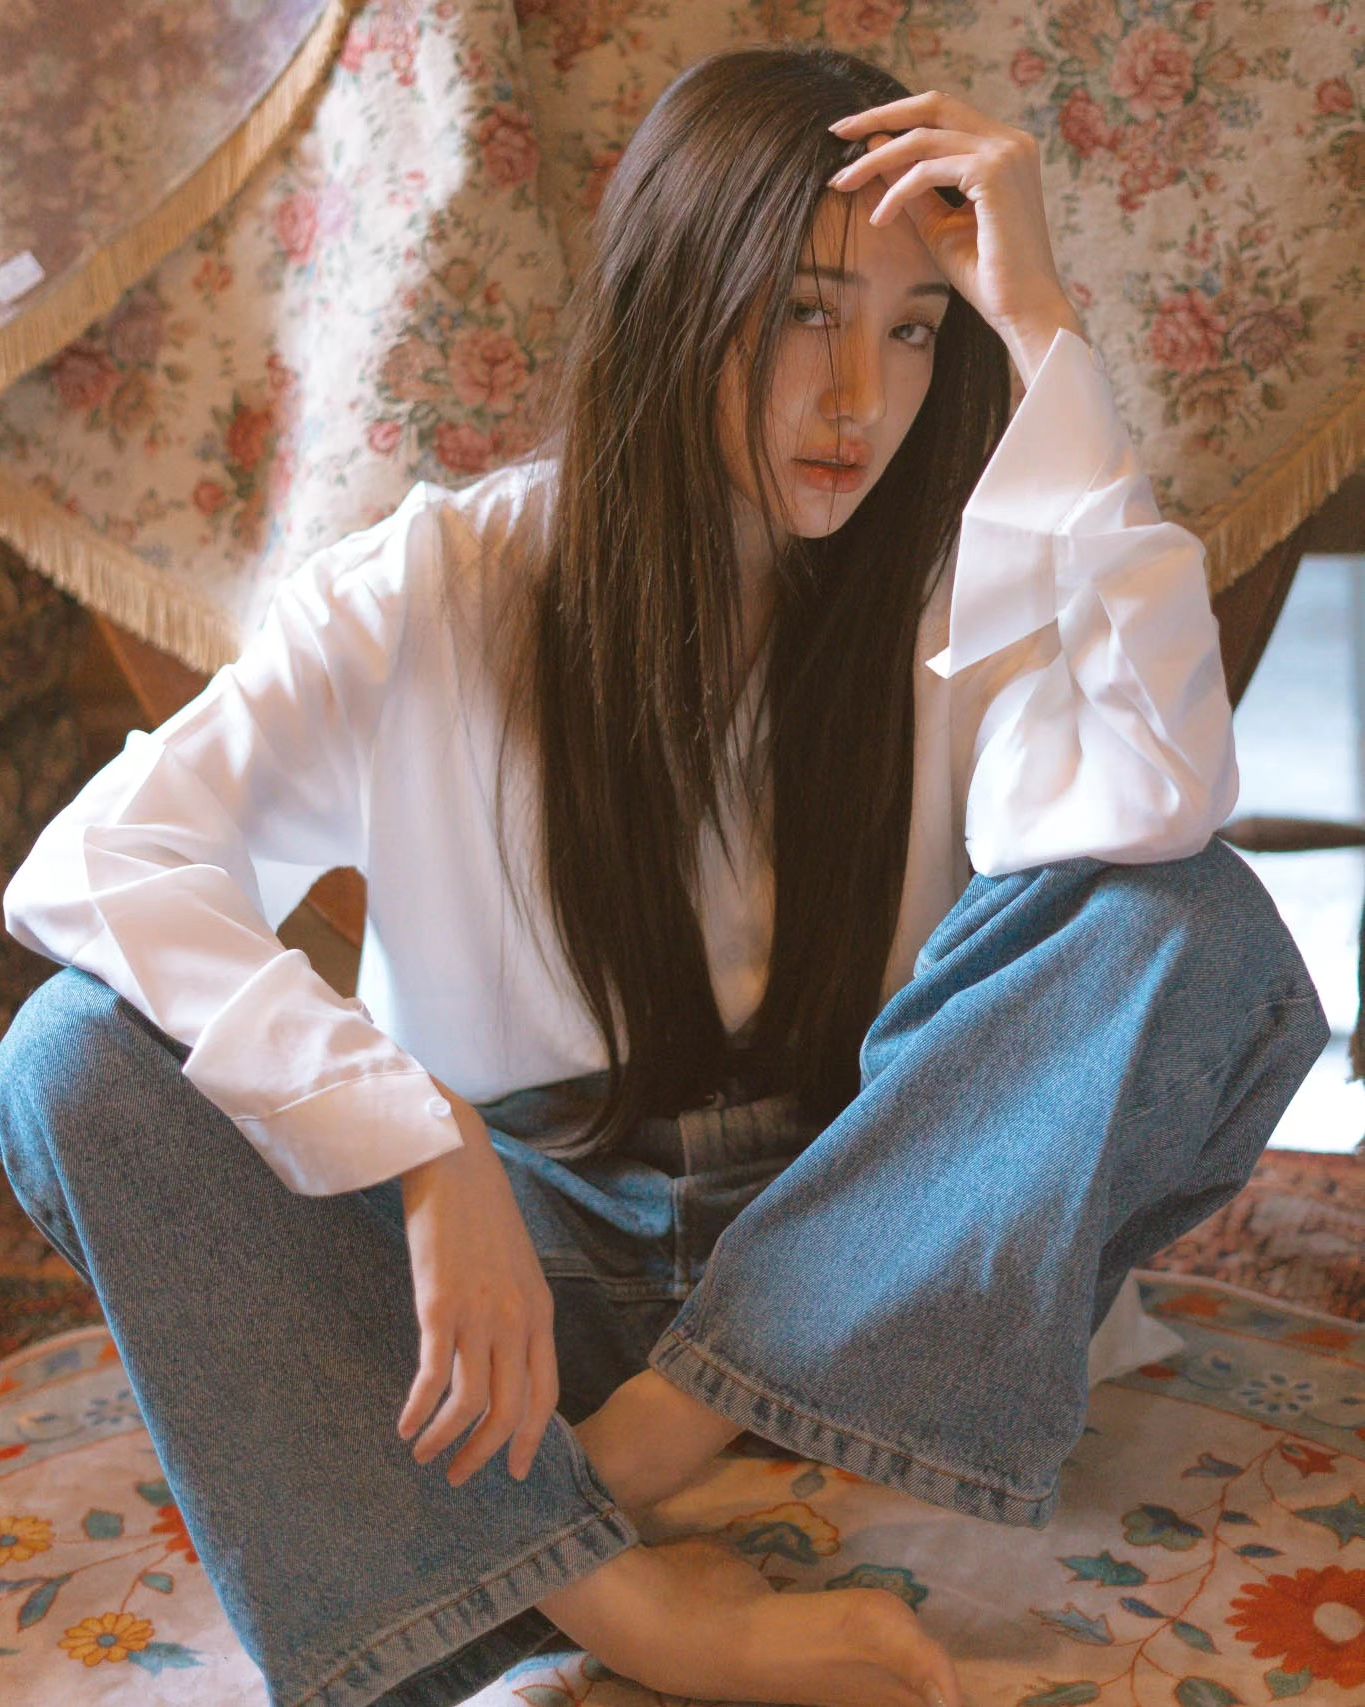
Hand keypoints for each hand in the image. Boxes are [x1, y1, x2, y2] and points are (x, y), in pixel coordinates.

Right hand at [397, 1088, 558, 1487]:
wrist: (454, 1162)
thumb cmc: (479, 1213)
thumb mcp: (515, 1265)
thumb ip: (515, 1311)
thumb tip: (501, 1356)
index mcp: (540, 1311)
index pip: (545, 1394)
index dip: (529, 1439)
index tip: (513, 1470)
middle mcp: (516, 1320)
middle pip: (508, 1410)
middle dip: (483, 1454)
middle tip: (459, 1476)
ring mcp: (479, 1315)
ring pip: (470, 1404)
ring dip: (446, 1441)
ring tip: (423, 1454)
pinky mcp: (439, 1307)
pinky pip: (433, 1379)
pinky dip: (419, 1412)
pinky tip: (404, 1425)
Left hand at [826, 89, 1075, 343]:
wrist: (1023, 310)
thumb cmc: (986, 274)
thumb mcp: (938, 223)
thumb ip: (911, 185)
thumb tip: (875, 147)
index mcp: (1004, 147)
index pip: (943, 114)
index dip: (898, 117)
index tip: (855, 134)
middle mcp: (1010, 141)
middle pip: (933, 105)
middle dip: (880, 115)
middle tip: (838, 132)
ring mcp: (1006, 152)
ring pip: (923, 138)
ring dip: (876, 160)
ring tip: (843, 183)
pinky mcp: (994, 172)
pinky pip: (928, 170)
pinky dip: (897, 191)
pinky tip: (879, 218)